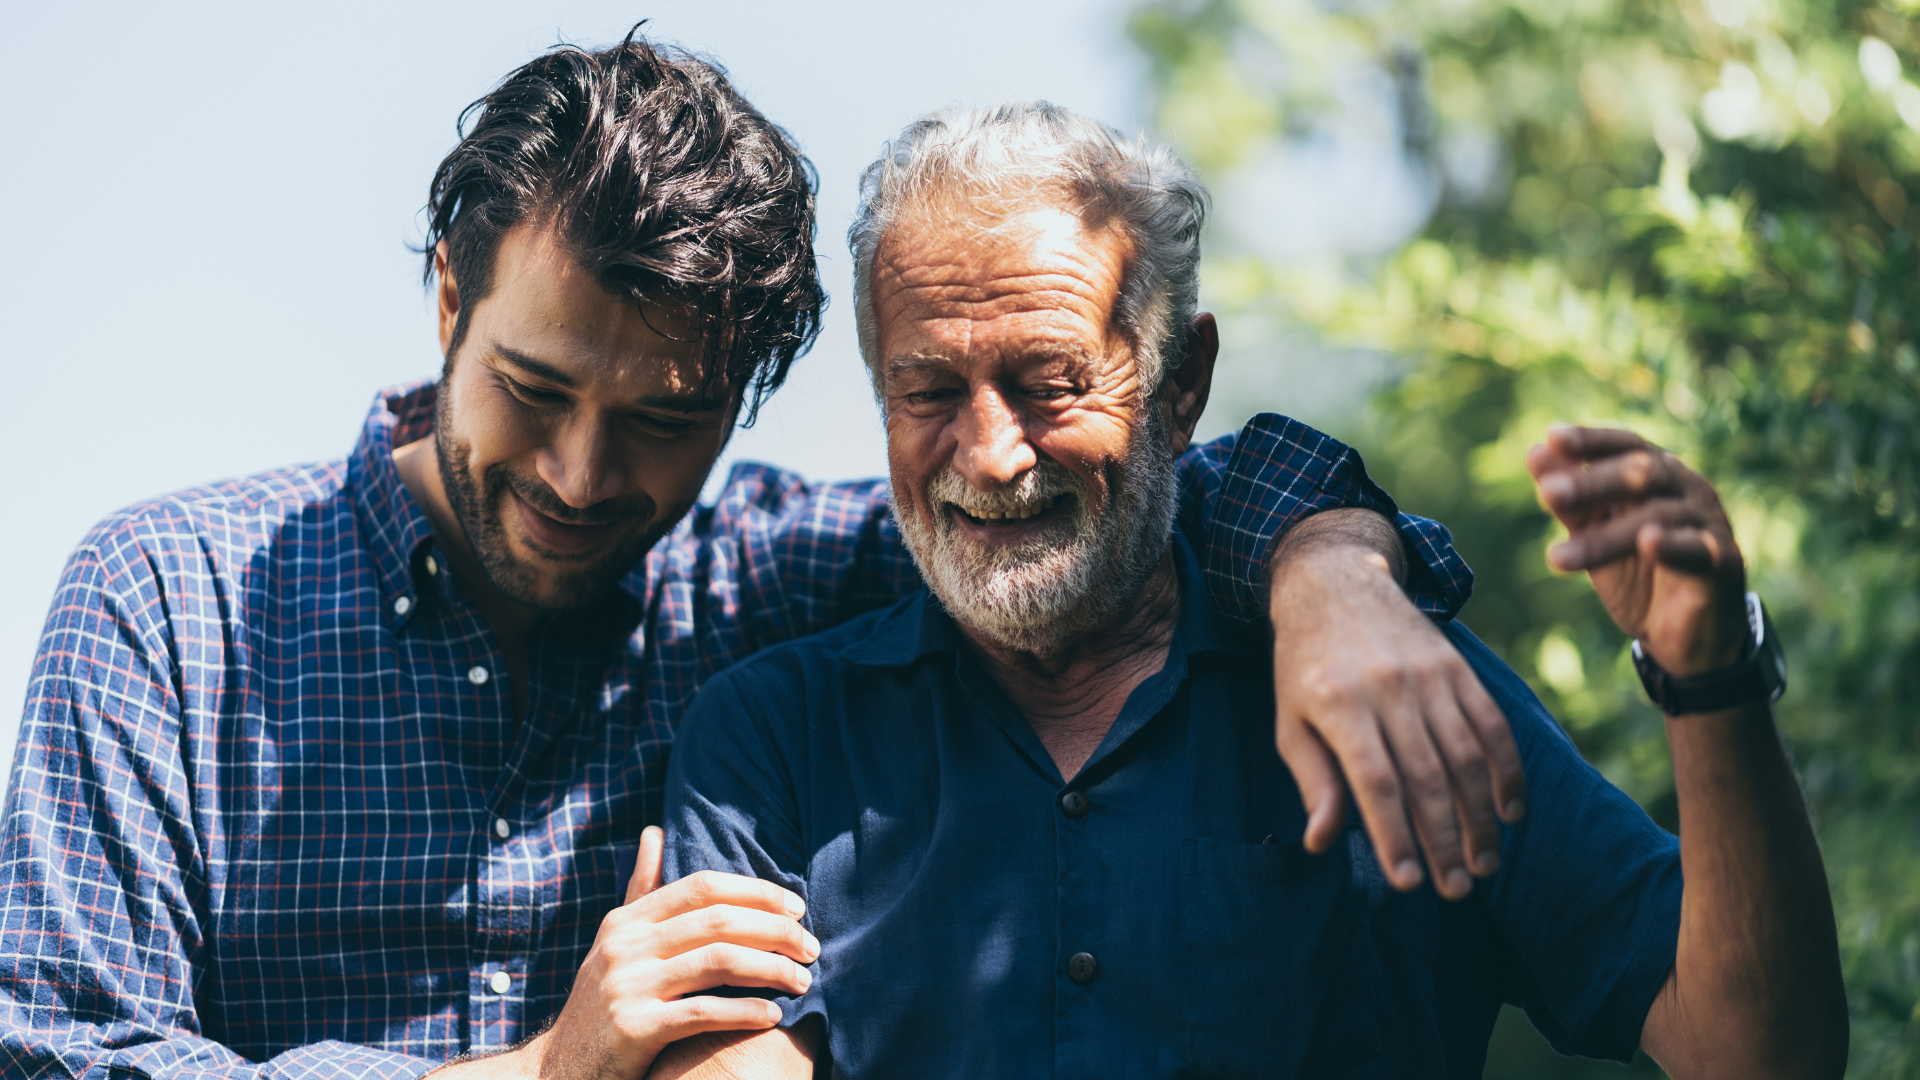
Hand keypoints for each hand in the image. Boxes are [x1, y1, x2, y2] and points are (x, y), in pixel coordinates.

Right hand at [453, 828, 816, 1079]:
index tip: (796, 907)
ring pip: (718, 962)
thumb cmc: (602, 1002)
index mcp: (627, 921)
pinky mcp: (633, 1029)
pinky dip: (745, 1011)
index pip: (703, 887)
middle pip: (719, 921)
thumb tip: (654, 832)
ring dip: (772, 969)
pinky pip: (703, 1012)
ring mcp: (627, 987)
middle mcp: (625, 947)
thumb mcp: (615, 943)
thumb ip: (641, 891)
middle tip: (812, 948)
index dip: (756, 891)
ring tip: (803, 981)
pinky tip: (773, 1015)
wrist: (560, 1068)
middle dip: (776, 931)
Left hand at [1267, 511, 1524, 900]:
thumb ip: (1313, 781)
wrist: (1337, 584)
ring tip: (1483, 865)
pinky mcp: (1458, 668)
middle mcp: (1388, 688)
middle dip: (1445, 841)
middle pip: (1427, 777)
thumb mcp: (1290, 721)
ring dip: (1480, 818)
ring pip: (1467, 757)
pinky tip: (1510, 813)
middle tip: (1455, 890)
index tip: (1409, 883)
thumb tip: (1321, 842)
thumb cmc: (1306, 667)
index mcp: (1338, 703)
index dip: (1395, 836)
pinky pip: (1492, 725)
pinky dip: (1507, 772)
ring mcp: (1429, 676)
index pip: (1376, 782)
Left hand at [1527, 425, 1747, 675]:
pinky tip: (1647, 542)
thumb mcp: (1596, 535)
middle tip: (1547, 493)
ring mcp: (1708, 522)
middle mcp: (1687, 489)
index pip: (1625, 446)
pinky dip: (1671, 544)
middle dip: (1591, 483)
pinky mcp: (1723, 562)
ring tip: (1557, 558)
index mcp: (1658, 474)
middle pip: (1642, 473)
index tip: (1552, 437)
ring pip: (1657, 516)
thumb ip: (1571, 502)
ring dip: (1604, 537)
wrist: (1686, 633)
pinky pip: (1698, 548)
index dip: (1591, 440)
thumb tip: (1535, 454)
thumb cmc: (1638, 572)